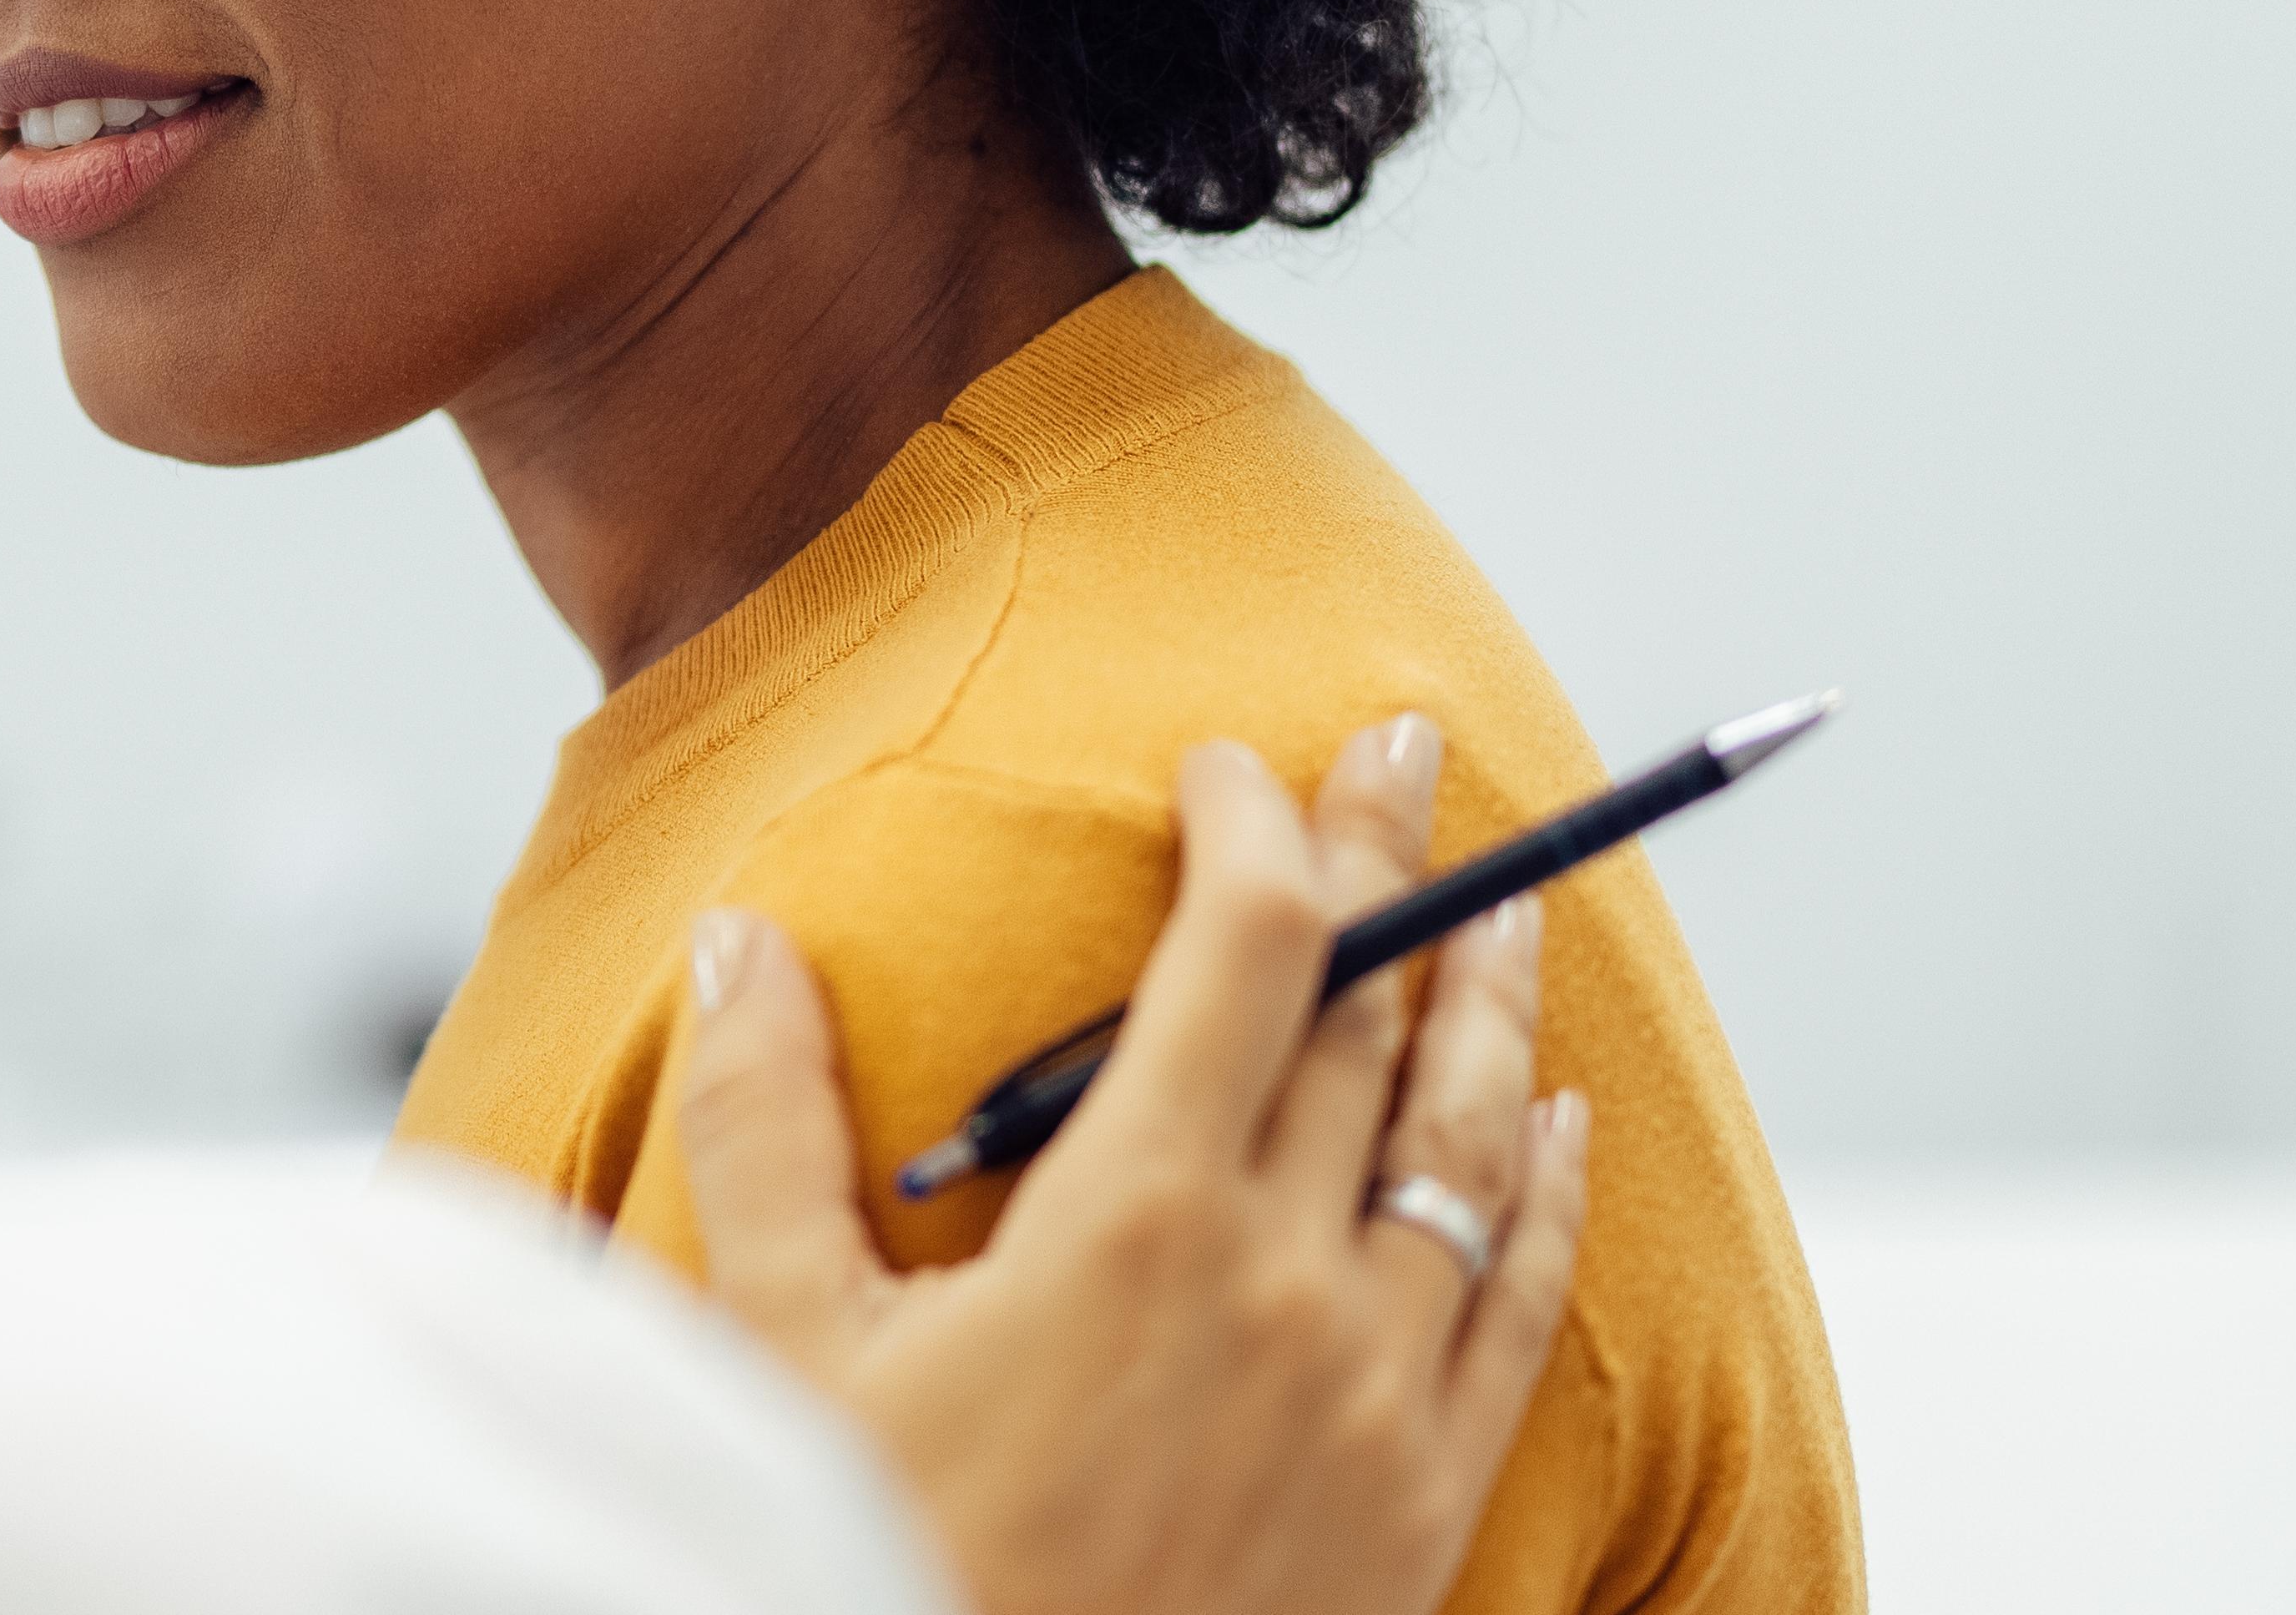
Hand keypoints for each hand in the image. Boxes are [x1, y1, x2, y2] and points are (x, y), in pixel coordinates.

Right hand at [672, 721, 1585, 1614]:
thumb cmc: (877, 1554)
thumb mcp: (782, 1344)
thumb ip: (761, 1125)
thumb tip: (740, 940)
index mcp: (1137, 1222)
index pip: (1247, 950)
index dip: (1257, 829)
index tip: (1235, 763)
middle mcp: (1284, 1288)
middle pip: (1367, 1020)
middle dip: (1383, 868)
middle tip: (1394, 760)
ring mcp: (1372, 1397)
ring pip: (1465, 1146)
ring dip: (1490, 1003)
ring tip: (1510, 901)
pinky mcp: (1420, 1500)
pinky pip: (1519, 1304)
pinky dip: (1545, 1189)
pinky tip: (1555, 1121)